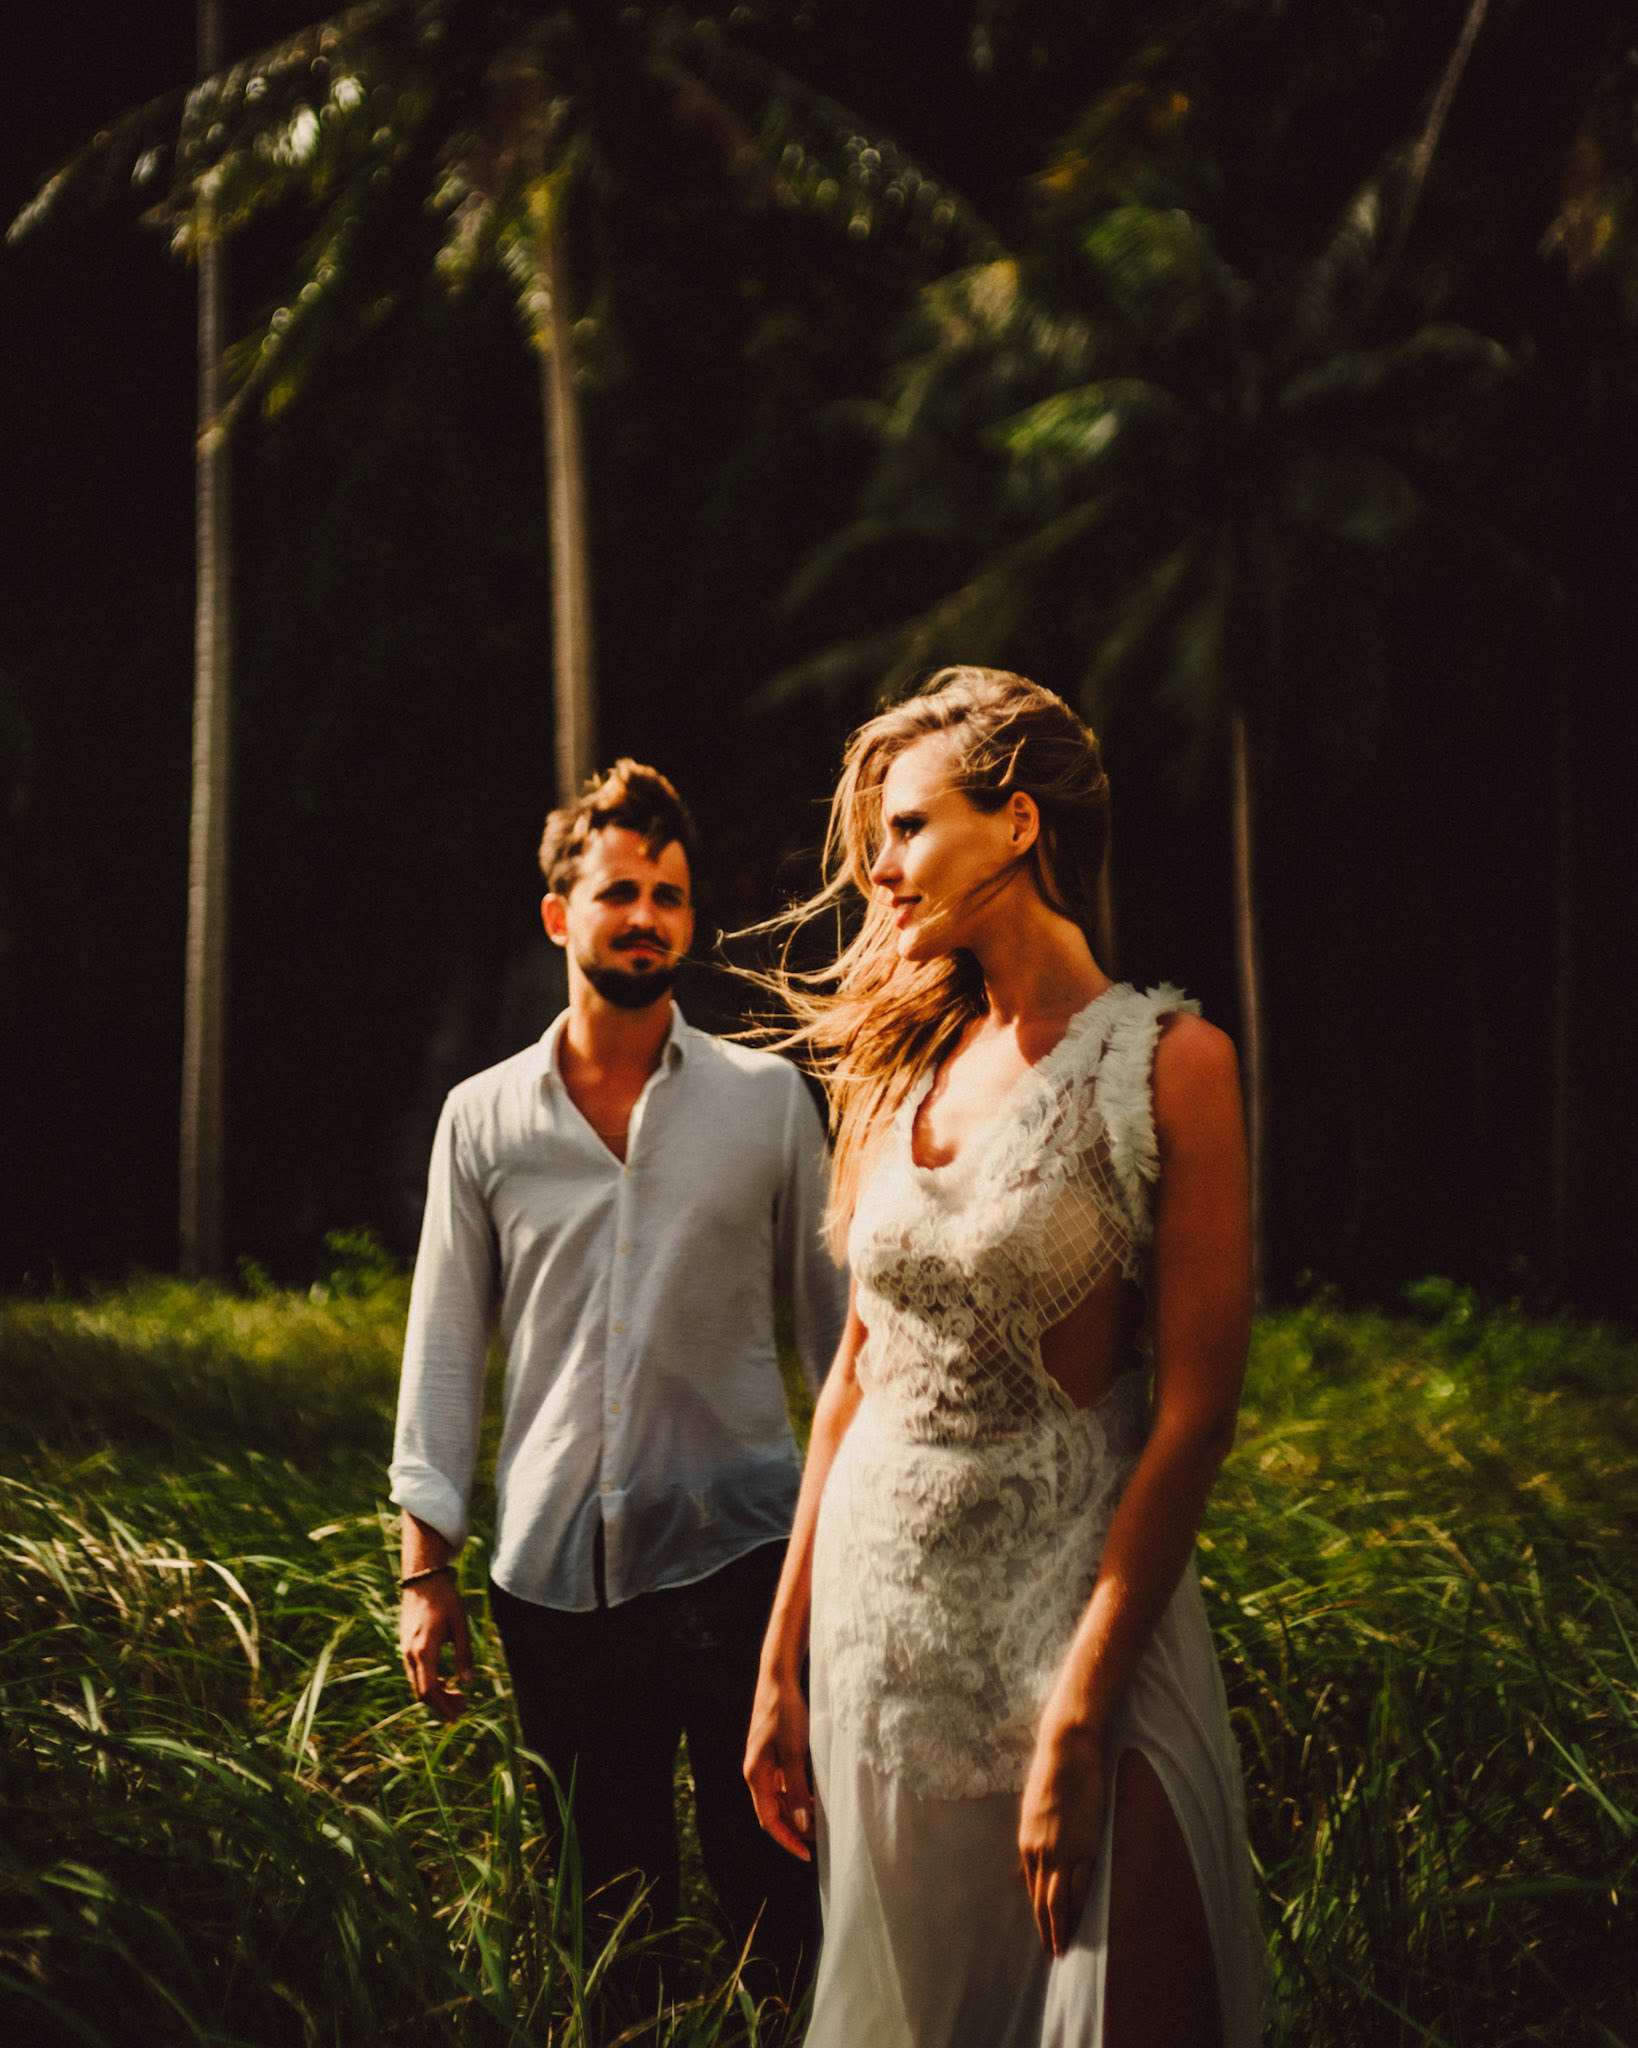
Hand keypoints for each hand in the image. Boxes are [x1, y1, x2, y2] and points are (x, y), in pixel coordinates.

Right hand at [399, 1574, 472, 1721]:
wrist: (422, 1580)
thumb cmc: (445, 1599)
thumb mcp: (460, 1624)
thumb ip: (464, 1653)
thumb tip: (468, 1682)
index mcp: (424, 1651)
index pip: (429, 1690)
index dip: (442, 1707)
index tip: (457, 1716)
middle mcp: (410, 1654)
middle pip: (422, 1692)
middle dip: (442, 1704)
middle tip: (463, 1708)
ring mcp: (405, 1650)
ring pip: (417, 1683)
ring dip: (437, 1694)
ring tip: (459, 1697)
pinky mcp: (406, 1646)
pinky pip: (415, 1673)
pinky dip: (430, 1682)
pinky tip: (447, 1682)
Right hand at [743, 1664, 814, 1860]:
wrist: (778, 1678)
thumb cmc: (785, 1712)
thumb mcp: (794, 1752)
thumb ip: (796, 1789)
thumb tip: (800, 1825)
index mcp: (756, 1775)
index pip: (769, 1821)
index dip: (788, 1841)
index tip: (808, 1855)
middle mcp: (756, 1773)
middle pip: (773, 1812)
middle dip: (796, 1827)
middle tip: (822, 1836)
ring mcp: (764, 1763)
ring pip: (780, 1799)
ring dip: (798, 1811)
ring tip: (823, 1817)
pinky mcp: (772, 1754)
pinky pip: (784, 1784)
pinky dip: (798, 1794)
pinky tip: (816, 1794)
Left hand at [1018, 1719, 1105, 1957]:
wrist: (1066, 1752)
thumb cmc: (1053, 1776)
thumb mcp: (1034, 1810)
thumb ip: (1034, 1838)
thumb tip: (1028, 1863)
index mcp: (1027, 1843)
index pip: (1033, 1889)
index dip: (1039, 1913)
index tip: (1044, 1930)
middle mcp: (1039, 1852)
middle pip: (1041, 1902)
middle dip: (1047, 1930)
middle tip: (1053, 1954)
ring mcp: (1061, 1851)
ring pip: (1058, 1901)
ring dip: (1061, 1928)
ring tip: (1064, 1949)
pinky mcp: (1083, 1846)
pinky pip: (1080, 1886)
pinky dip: (1079, 1908)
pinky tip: (1081, 1922)